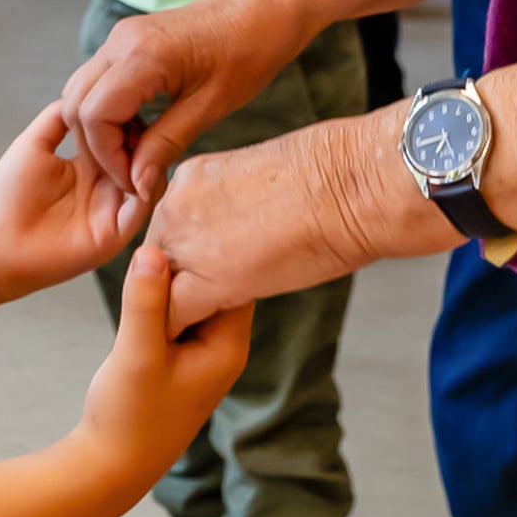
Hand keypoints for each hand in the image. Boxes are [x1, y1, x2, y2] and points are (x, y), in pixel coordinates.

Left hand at [0, 101, 149, 300]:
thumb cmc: (7, 197)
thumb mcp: (35, 143)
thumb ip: (60, 117)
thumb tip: (82, 92)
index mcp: (90, 167)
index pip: (124, 138)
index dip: (131, 119)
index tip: (133, 100)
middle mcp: (107, 188)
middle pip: (142, 157)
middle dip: (146, 137)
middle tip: (145, 119)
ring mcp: (114, 211)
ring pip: (149, 180)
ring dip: (149, 160)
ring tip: (142, 142)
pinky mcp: (115, 233)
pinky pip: (142, 208)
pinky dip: (147, 188)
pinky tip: (140, 168)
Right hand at [62, 0, 308, 198]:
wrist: (264, 11)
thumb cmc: (249, 50)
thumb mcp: (211, 106)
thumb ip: (167, 144)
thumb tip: (138, 184)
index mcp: (143, 56)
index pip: (94, 116)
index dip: (108, 158)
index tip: (135, 182)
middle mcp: (121, 42)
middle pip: (76, 106)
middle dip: (98, 149)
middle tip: (133, 175)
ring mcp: (121, 39)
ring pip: (81, 94)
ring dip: (100, 132)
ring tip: (138, 156)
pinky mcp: (128, 43)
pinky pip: (99, 84)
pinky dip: (108, 114)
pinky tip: (140, 133)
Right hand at [79, 247, 253, 475]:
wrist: (110, 465)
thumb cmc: (128, 416)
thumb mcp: (136, 354)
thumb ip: (145, 302)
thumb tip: (153, 250)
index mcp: (229, 346)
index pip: (237, 278)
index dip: (213, 249)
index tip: (184, 224)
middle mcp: (224, 347)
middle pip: (220, 283)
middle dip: (193, 259)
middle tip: (164, 228)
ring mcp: (202, 353)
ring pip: (196, 295)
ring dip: (173, 278)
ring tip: (148, 252)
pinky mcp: (180, 356)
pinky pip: (178, 311)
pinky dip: (162, 296)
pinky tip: (140, 283)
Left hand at [145, 105, 466, 336]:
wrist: (357, 184)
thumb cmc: (336, 179)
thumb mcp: (265, 182)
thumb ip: (237, 208)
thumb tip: (244, 230)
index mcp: (190, 178)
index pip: (169, 232)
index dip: (189, 260)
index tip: (213, 276)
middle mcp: (175, 205)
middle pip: (159, 262)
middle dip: (181, 286)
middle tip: (211, 309)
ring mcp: (182, 240)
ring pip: (161, 292)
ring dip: (184, 311)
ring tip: (209, 326)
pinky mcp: (202, 279)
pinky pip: (175, 316)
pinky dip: (189, 332)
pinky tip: (209, 337)